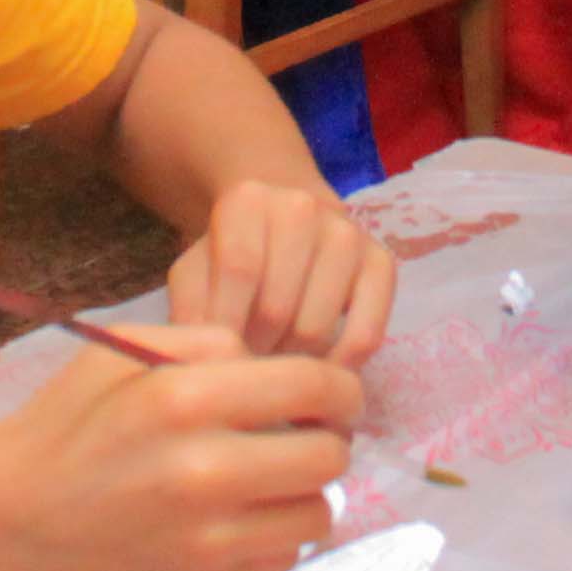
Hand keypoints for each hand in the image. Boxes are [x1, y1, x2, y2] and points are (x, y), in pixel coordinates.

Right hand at [0, 322, 356, 570]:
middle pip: (329, 455)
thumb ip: (207, 342)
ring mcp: (210, 540)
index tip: (335, 397)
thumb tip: (276, 365)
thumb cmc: (64, 426)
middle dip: (325, 440)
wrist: (7, 521)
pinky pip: (284, 558)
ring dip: (303, 494)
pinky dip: (273, 538)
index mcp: (184, 400)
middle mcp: (206, 471)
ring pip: (317, 514)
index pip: (314, 385)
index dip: (341, 389)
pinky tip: (236, 521)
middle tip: (300, 438)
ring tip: (267, 484)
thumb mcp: (120, 354)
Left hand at [166, 177, 396, 363]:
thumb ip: (189, 307)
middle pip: (277, 306)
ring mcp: (348, 233)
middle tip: (246, 360)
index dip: (227, 324)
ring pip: (318, 328)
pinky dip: (340, 366)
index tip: (219, 353)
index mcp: (249, 199)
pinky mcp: (382, 264)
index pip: (239, 270)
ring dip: (292, 361)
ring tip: (274, 359)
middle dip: (256, 348)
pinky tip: (317, 371)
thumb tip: (204, 353)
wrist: (284, 224)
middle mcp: (303, 207)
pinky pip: (366, 334)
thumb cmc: (232, 254)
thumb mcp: (195, 271)